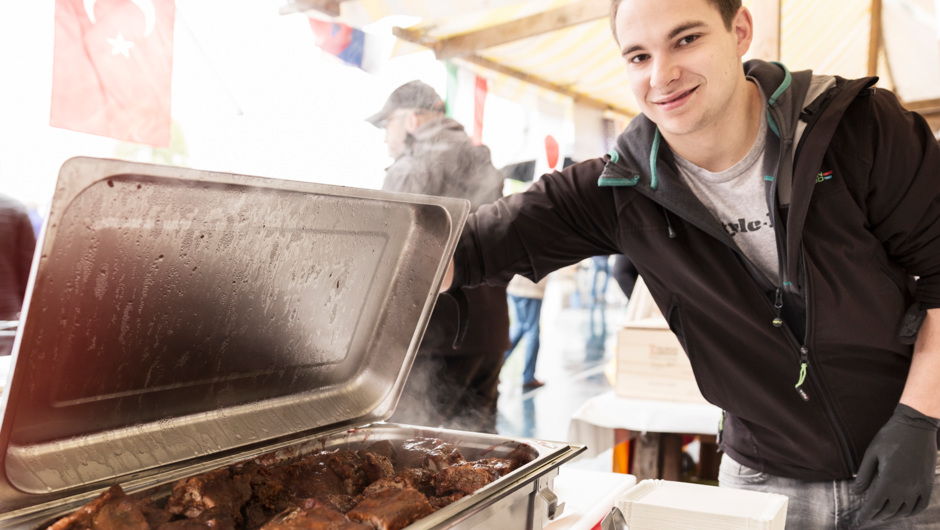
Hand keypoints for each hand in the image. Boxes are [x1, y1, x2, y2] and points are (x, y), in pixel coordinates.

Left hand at [854, 404, 938, 522]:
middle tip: (867, 521)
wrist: (916, 426)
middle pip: (889, 511)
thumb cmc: (890, 437)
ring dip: (892, 517)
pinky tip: (903, 512)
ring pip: (905, 511)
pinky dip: (911, 512)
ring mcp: (919, 487)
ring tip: (882, 518)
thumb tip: (856, 494)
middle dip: (876, 518)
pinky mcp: (928, 484)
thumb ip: (864, 475)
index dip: (865, 516)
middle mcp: (905, 488)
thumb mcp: (871, 453)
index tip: (857, 522)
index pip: (874, 506)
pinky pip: (921, 505)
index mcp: (889, 480)